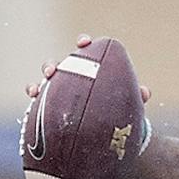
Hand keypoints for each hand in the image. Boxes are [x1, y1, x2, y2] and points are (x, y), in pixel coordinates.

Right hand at [26, 32, 151, 102]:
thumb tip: (144, 92)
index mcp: (91, 72)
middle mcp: (72, 78)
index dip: (83, 44)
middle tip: (52, 70)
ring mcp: (59, 93)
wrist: (110, 136)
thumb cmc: (120, 113)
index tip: (83, 43)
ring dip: (40, 82)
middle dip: (53, 65)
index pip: (86, 53)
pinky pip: (38, 102)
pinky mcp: (50, 108)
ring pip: (45, 82)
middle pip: (59, 66)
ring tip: (40, 86)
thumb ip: (136, 97)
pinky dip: (34, 97)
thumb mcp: (129, 105)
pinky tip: (33, 99)